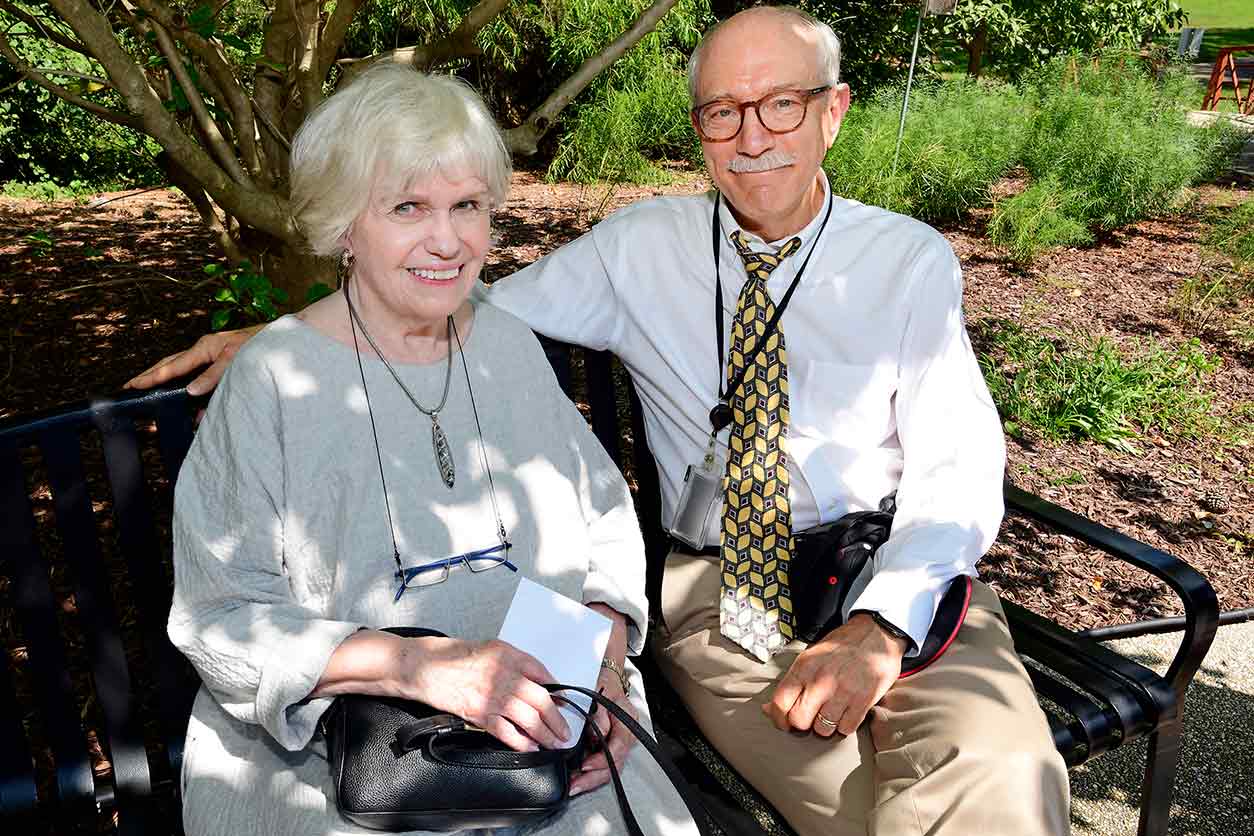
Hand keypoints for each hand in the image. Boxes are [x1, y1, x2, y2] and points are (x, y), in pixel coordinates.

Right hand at [124, 325, 261, 395]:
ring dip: (167, 382)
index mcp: (205, 347)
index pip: (173, 365)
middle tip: (130, 387)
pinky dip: (191, 391)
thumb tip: (190, 391)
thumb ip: (213, 375)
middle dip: (151, 376)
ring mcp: (212, 358)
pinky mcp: (221, 367)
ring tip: (149, 393)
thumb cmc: (260, 344)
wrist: (283, 340)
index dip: (152, 377)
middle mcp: (205, 352)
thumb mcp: (235, 358)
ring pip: (183, 372)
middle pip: (171, 365)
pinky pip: (200, 379)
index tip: (133, 386)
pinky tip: (187, 404)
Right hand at [402, 637, 571, 752]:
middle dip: (557, 719)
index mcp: (508, 654)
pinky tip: (530, 747)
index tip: (564, 702)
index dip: (557, 690)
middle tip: (565, 731)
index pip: (542, 673)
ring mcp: (492, 695)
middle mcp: (504, 674)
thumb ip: (513, 662)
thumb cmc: (453, 656)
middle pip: (541, 699)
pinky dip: (521, 741)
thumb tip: (537, 682)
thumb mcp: (489, 649)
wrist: (424, 665)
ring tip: (553, 743)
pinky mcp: (478, 713)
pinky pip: (506, 731)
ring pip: (528, 718)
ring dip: (545, 734)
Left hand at [569, 663, 637, 795]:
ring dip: (591, 778)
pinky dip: (591, 772)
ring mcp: (620, 743)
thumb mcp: (602, 694)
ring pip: (609, 768)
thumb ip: (600, 715)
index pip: (618, 748)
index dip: (601, 760)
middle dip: (593, 778)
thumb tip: (596, 735)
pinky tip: (577, 777)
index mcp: (628, 723)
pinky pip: (603, 763)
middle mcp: (626, 736)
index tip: (584, 766)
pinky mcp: (611, 746)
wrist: (607, 679)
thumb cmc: (604, 684)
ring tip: (573, 785)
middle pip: (614, 765)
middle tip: (575, 786)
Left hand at [763, 613, 906, 736]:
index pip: (780, 702)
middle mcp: (821, 681)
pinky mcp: (863, 701)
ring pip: (822, 729)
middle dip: (802, 724)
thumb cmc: (841, 647)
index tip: (784, 723)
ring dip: (825, 726)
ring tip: (830, 713)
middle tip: (810, 718)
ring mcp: (843, 692)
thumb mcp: (811, 656)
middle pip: (799, 720)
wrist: (877, 634)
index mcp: (804, 667)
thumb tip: (769, 709)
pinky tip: (847, 712)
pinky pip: (846, 729)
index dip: (778, 718)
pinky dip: (845, 725)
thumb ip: (791, 682)